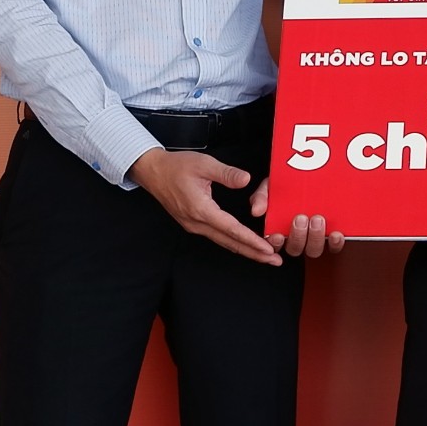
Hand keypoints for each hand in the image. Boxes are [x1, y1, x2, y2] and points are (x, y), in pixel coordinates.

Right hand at [129, 147, 281, 264]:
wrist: (152, 171)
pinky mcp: (192, 223)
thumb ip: (227, 173)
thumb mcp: (204, 164)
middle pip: (230, 243)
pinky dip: (233, 243)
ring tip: (264, 257)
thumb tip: (246, 180)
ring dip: (244, 250)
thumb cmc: (176, 166)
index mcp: (201, 210)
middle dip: (253, 253)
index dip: (251, 241)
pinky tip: (243, 245)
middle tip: (274, 261)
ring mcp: (193, 225)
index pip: (232, 230)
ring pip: (223, 242)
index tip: (267, 250)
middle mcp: (197, 222)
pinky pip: (216, 237)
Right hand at [249, 176, 346, 257]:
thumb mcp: (271, 188)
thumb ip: (261, 197)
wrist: (311, 173)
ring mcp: (314, 238)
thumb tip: (256, 211)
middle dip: (298, 236)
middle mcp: (296, 238)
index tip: (277, 235)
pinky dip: (335, 243)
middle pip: (295, 249)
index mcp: (279, 230)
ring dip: (315, 238)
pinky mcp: (331, 237)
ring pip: (313, 250)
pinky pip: (334, 248)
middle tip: (301, 218)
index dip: (275, 244)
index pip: (273, 245)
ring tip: (317, 219)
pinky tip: (336, 234)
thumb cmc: (287, 186)